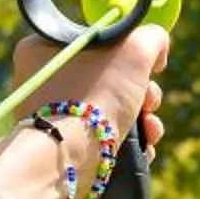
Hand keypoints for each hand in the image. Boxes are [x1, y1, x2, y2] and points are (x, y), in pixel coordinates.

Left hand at [10, 17, 170, 153]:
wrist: (69, 160)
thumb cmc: (96, 96)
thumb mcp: (134, 49)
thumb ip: (151, 38)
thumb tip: (157, 51)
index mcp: (43, 48)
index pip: (97, 40)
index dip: (128, 51)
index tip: (146, 66)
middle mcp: (42, 81)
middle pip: (108, 75)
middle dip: (142, 91)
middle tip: (149, 101)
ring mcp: (52, 116)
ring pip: (110, 107)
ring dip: (143, 118)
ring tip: (151, 130)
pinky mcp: (64, 146)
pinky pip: (103, 135)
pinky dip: (128, 140)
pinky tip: (144, 147)